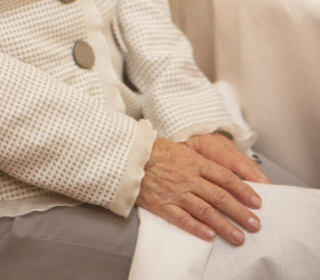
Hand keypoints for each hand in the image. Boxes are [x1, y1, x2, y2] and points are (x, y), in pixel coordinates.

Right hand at [136, 134, 267, 245]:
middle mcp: (189, 178)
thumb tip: (222, 174)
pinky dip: (197, 228)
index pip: (225, 178)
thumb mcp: (181, 149)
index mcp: (194, 163)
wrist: (129, 157)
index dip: (243, 190)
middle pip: (220, 197)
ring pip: (206, 212)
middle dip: (240, 212)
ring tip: (239, 237)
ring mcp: (176, 193)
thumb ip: (201, 162)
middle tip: (255, 224)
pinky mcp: (163, 205)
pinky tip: (210, 236)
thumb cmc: (155, 151)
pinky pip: (183, 219)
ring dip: (225, 226)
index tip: (257, 201)